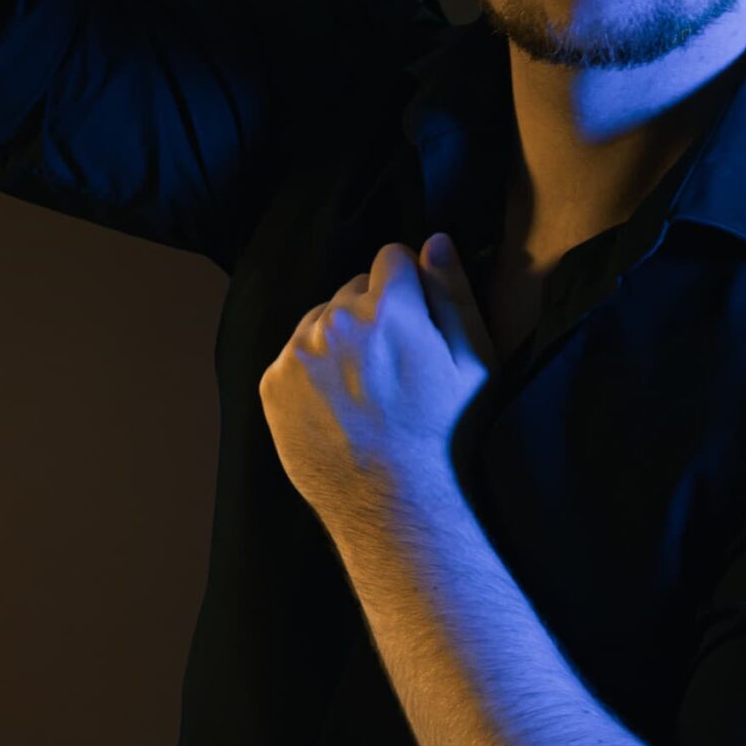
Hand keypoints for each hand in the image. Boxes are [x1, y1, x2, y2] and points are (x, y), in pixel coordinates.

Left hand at [258, 234, 498, 534]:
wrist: (393, 506)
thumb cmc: (446, 434)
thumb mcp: (474, 362)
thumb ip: (452, 293)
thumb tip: (434, 240)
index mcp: (387, 307)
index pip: (391, 257)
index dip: (409, 288)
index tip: (416, 325)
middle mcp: (334, 320)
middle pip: (352, 289)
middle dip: (372, 314)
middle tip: (393, 369)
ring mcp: (297, 352)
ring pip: (319, 320)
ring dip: (339, 341)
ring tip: (365, 392)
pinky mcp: (272, 383)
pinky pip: (293, 355)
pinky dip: (312, 372)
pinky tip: (338, 408)